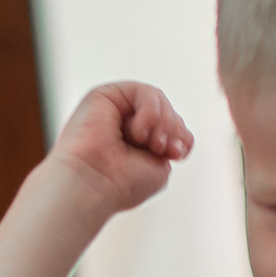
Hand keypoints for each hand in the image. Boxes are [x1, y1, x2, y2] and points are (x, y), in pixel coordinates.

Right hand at [48, 82, 192, 215]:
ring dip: (163, 121)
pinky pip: (144, 91)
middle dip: (174, 129)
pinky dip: (150, 111)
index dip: (182, 137)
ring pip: (158, 99)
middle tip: (162, 149)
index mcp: (138, 146)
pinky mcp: (104, 96)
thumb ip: (172, 142)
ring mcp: (114, 110)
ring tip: (150, 142)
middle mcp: (124, 126)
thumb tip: (173, 123)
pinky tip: (138, 132)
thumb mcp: (160, 166)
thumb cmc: (123, 184)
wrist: (92, 185)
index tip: (177, 155)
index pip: (175, 128)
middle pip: (168, 111)